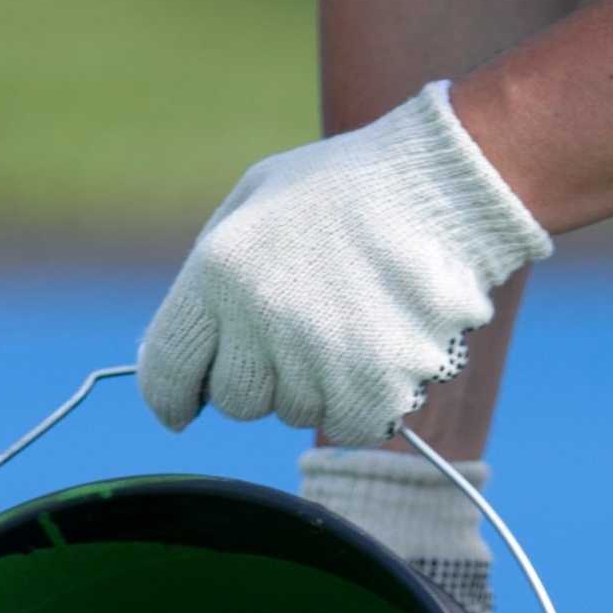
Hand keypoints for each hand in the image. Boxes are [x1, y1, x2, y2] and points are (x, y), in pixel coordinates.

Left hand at [137, 82, 551, 442]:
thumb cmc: (344, 190)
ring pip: (293, 413)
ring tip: (351, 316)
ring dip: (315, 381)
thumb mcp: (253, 203)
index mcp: (218, 271)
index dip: (172, 397)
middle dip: (256, 376)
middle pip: (235, 401)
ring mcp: (318, 361)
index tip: (183, 405)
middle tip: (299, 327)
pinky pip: (347, 425)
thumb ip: (208, 280)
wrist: (446, 187)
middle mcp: (260, 322)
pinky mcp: (372, 392)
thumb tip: (181, 358)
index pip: (165, 373)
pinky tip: (380, 343)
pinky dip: (362, 398)